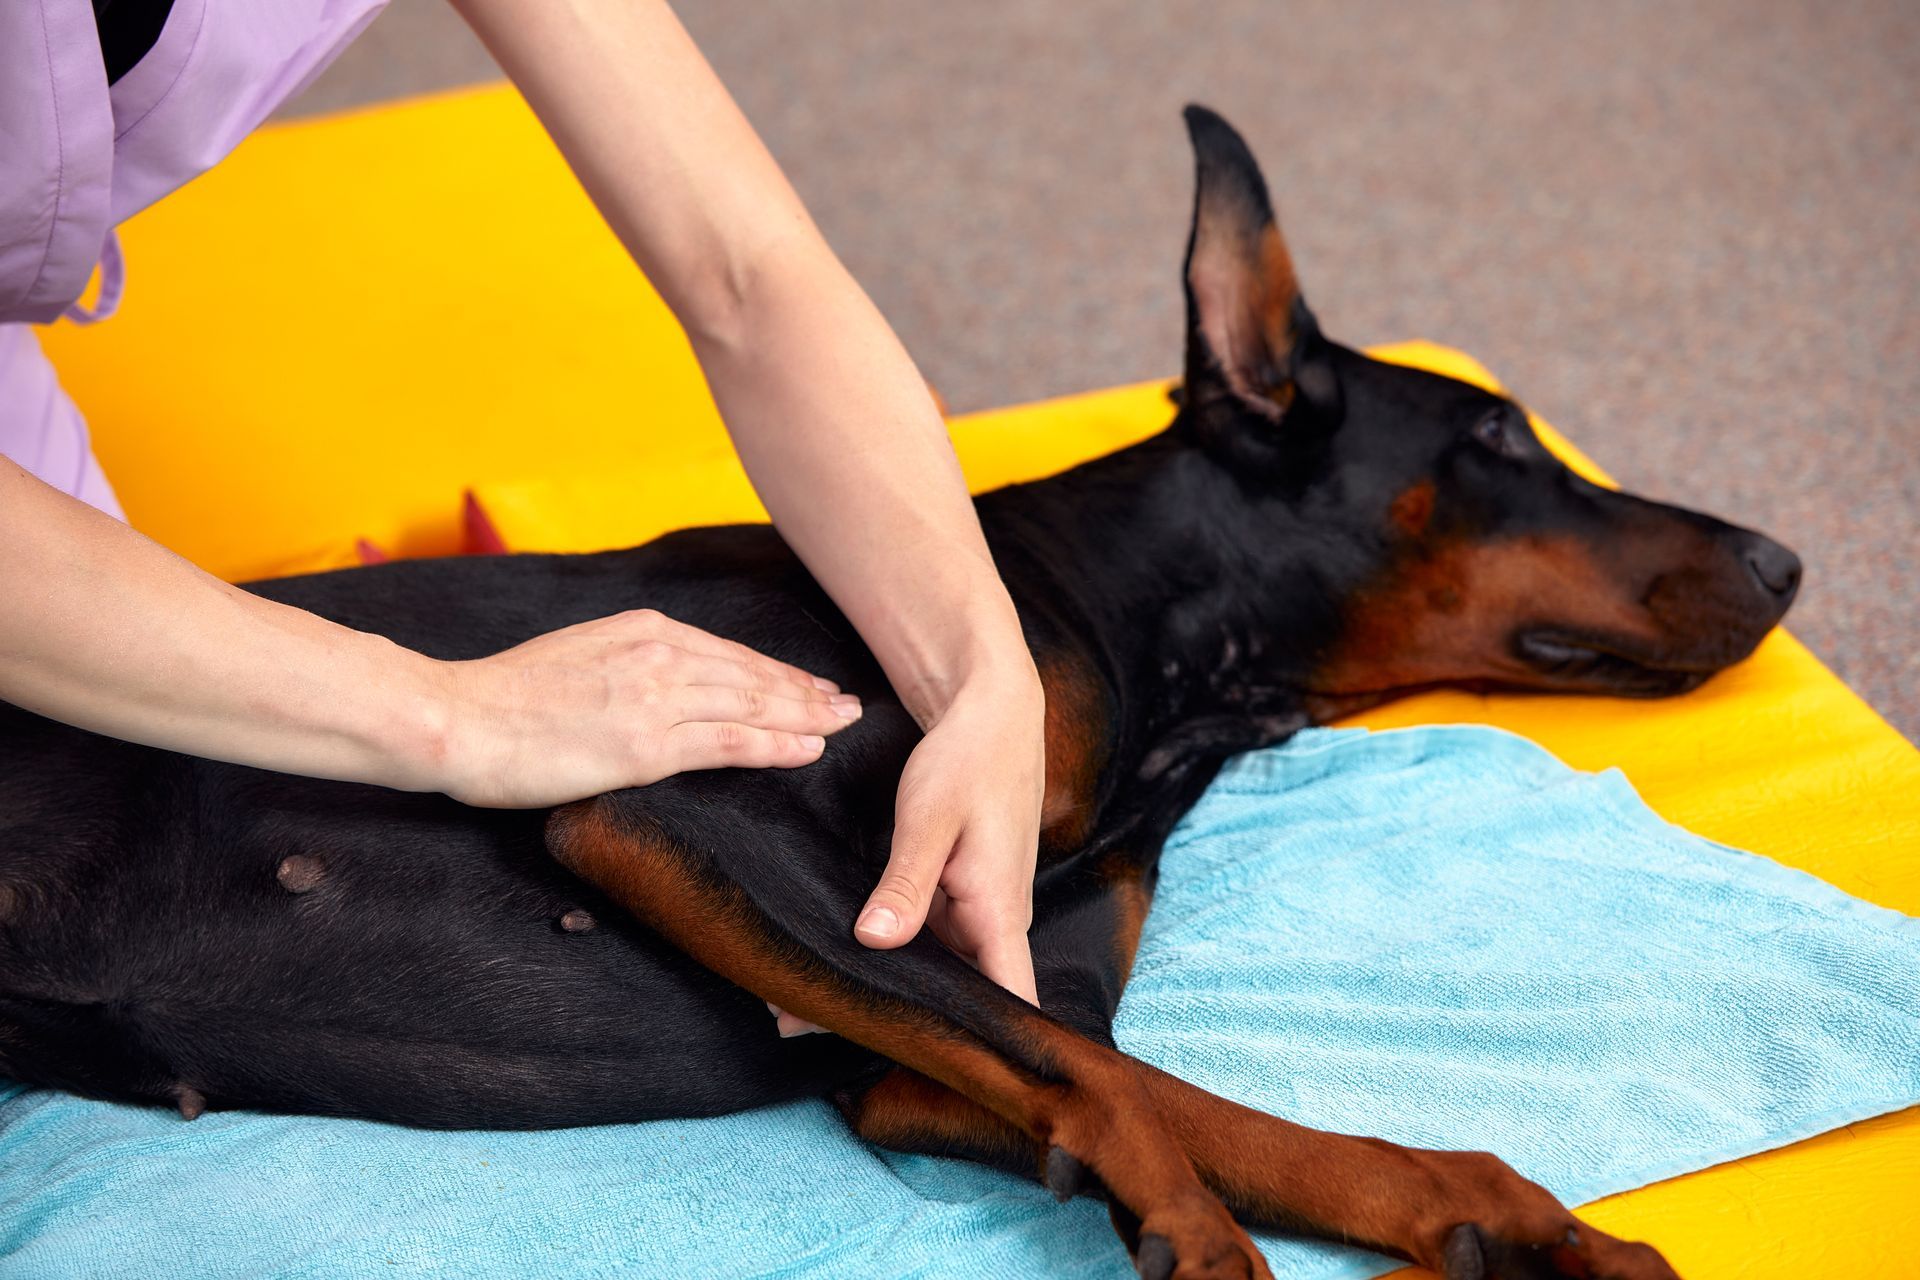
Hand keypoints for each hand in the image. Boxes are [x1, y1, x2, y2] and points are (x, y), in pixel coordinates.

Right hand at [433, 608, 859, 806]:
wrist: (459, 718)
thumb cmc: (504, 697)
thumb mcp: (579, 656)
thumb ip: (626, 663)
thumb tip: (655, 683)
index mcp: (643, 631)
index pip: (729, 654)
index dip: (776, 672)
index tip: (809, 684)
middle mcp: (660, 656)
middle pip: (752, 676)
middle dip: (805, 691)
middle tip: (849, 703)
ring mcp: (657, 699)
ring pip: (753, 706)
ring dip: (805, 716)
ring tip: (842, 725)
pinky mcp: (648, 745)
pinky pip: (731, 743)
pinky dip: (777, 745)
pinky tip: (808, 749)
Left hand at [769, 666, 1044, 1036]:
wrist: (992, 714)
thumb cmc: (969, 760)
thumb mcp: (930, 816)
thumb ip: (906, 882)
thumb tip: (875, 941)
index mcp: (998, 912)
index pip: (1009, 1002)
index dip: (983, 1047)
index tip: (934, 1076)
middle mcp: (992, 924)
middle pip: (955, 998)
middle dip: (891, 1020)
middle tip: (799, 1023)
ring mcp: (972, 914)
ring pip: (931, 971)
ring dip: (878, 986)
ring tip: (794, 998)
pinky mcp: (954, 899)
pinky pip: (923, 943)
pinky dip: (882, 955)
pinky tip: (831, 959)